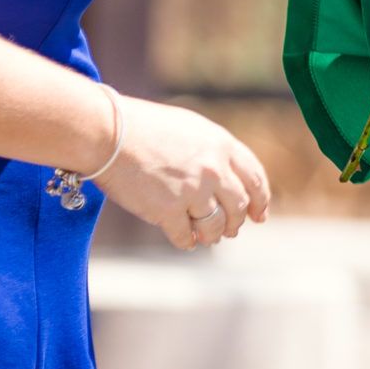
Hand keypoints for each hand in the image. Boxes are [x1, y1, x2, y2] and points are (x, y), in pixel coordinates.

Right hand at [97, 97, 273, 250]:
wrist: (108, 132)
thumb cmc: (144, 128)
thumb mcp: (190, 129)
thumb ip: (213, 153)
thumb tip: (229, 181)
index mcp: (221, 144)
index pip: (255, 178)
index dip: (261, 200)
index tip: (260, 215)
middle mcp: (212, 169)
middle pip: (239, 207)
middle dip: (236, 222)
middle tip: (230, 230)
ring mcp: (192, 191)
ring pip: (215, 226)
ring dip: (212, 235)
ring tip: (204, 236)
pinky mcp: (168, 211)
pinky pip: (185, 236)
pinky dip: (186, 240)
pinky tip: (183, 238)